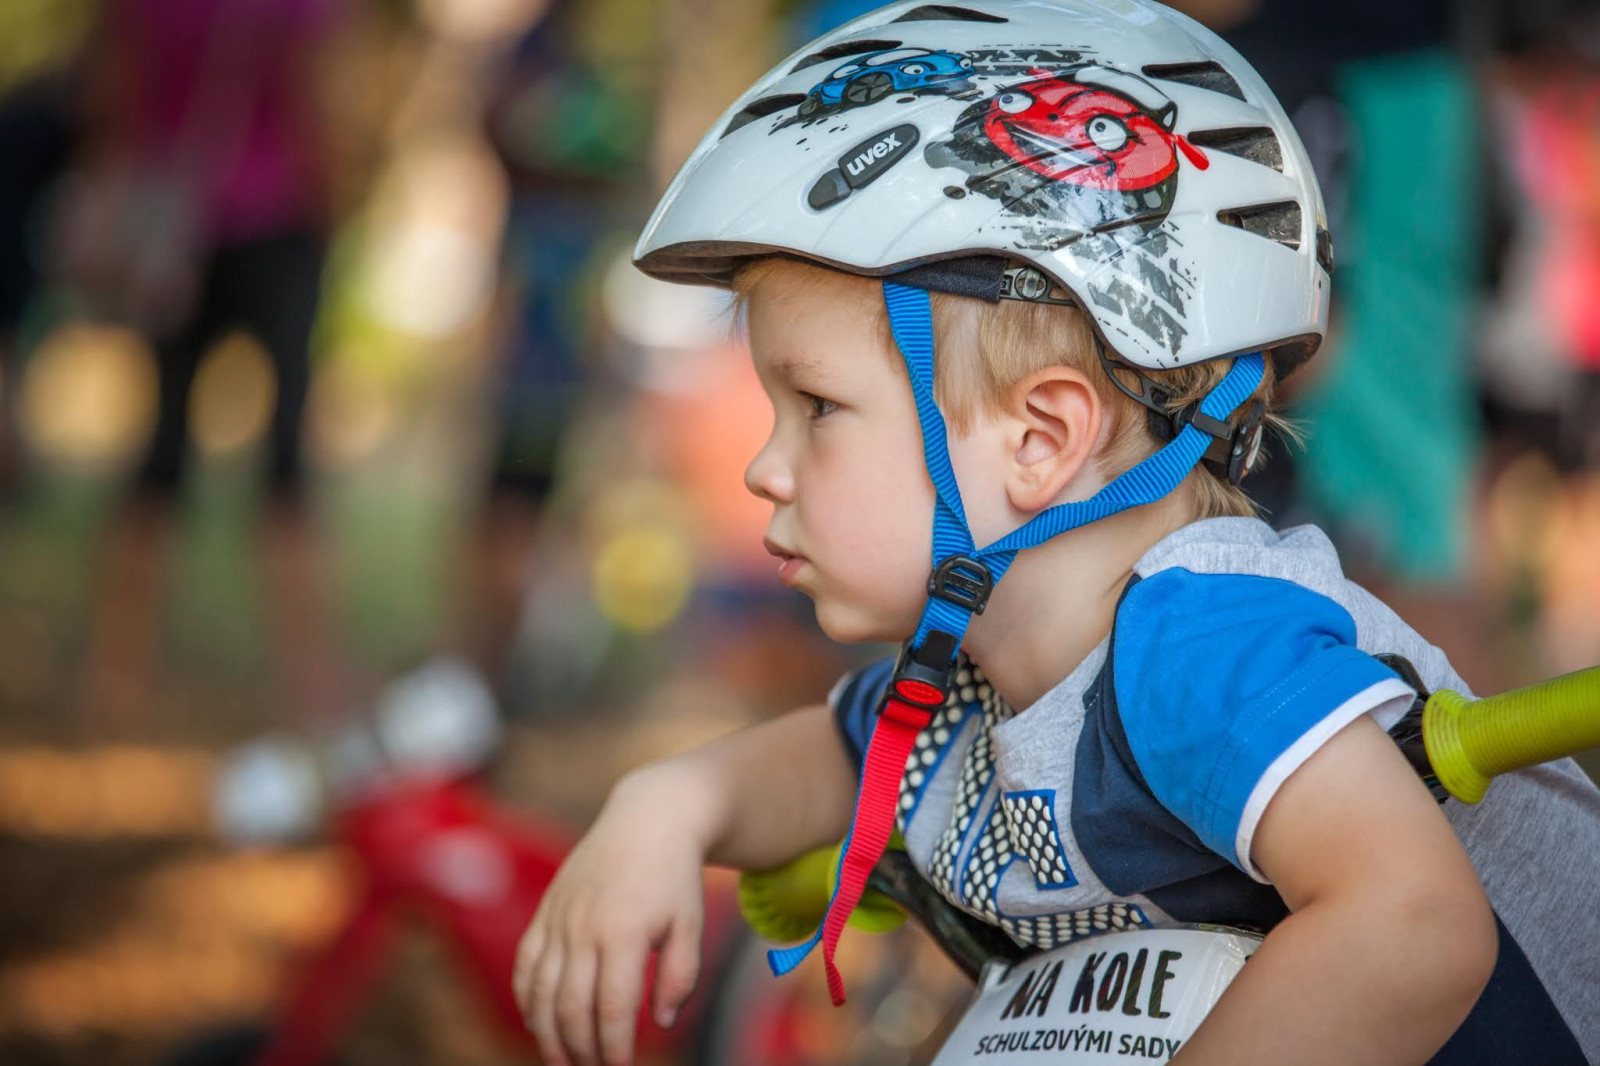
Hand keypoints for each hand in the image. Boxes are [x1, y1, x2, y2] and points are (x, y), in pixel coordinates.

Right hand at [513, 771, 706, 1065]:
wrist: (647, 820)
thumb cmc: (675, 877)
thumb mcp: (691, 924)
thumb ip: (681, 976)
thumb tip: (661, 1023)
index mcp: (625, 932)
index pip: (614, 1008)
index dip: (615, 1048)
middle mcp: (585, 927)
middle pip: (573, 1006)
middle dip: (581, 1049)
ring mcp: (560, 918)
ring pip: (542, 991)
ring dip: (548, 1034)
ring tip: (561, 1062)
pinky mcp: (547, 911)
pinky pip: (526, 964)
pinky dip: (527, 999)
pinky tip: (536, 1023)